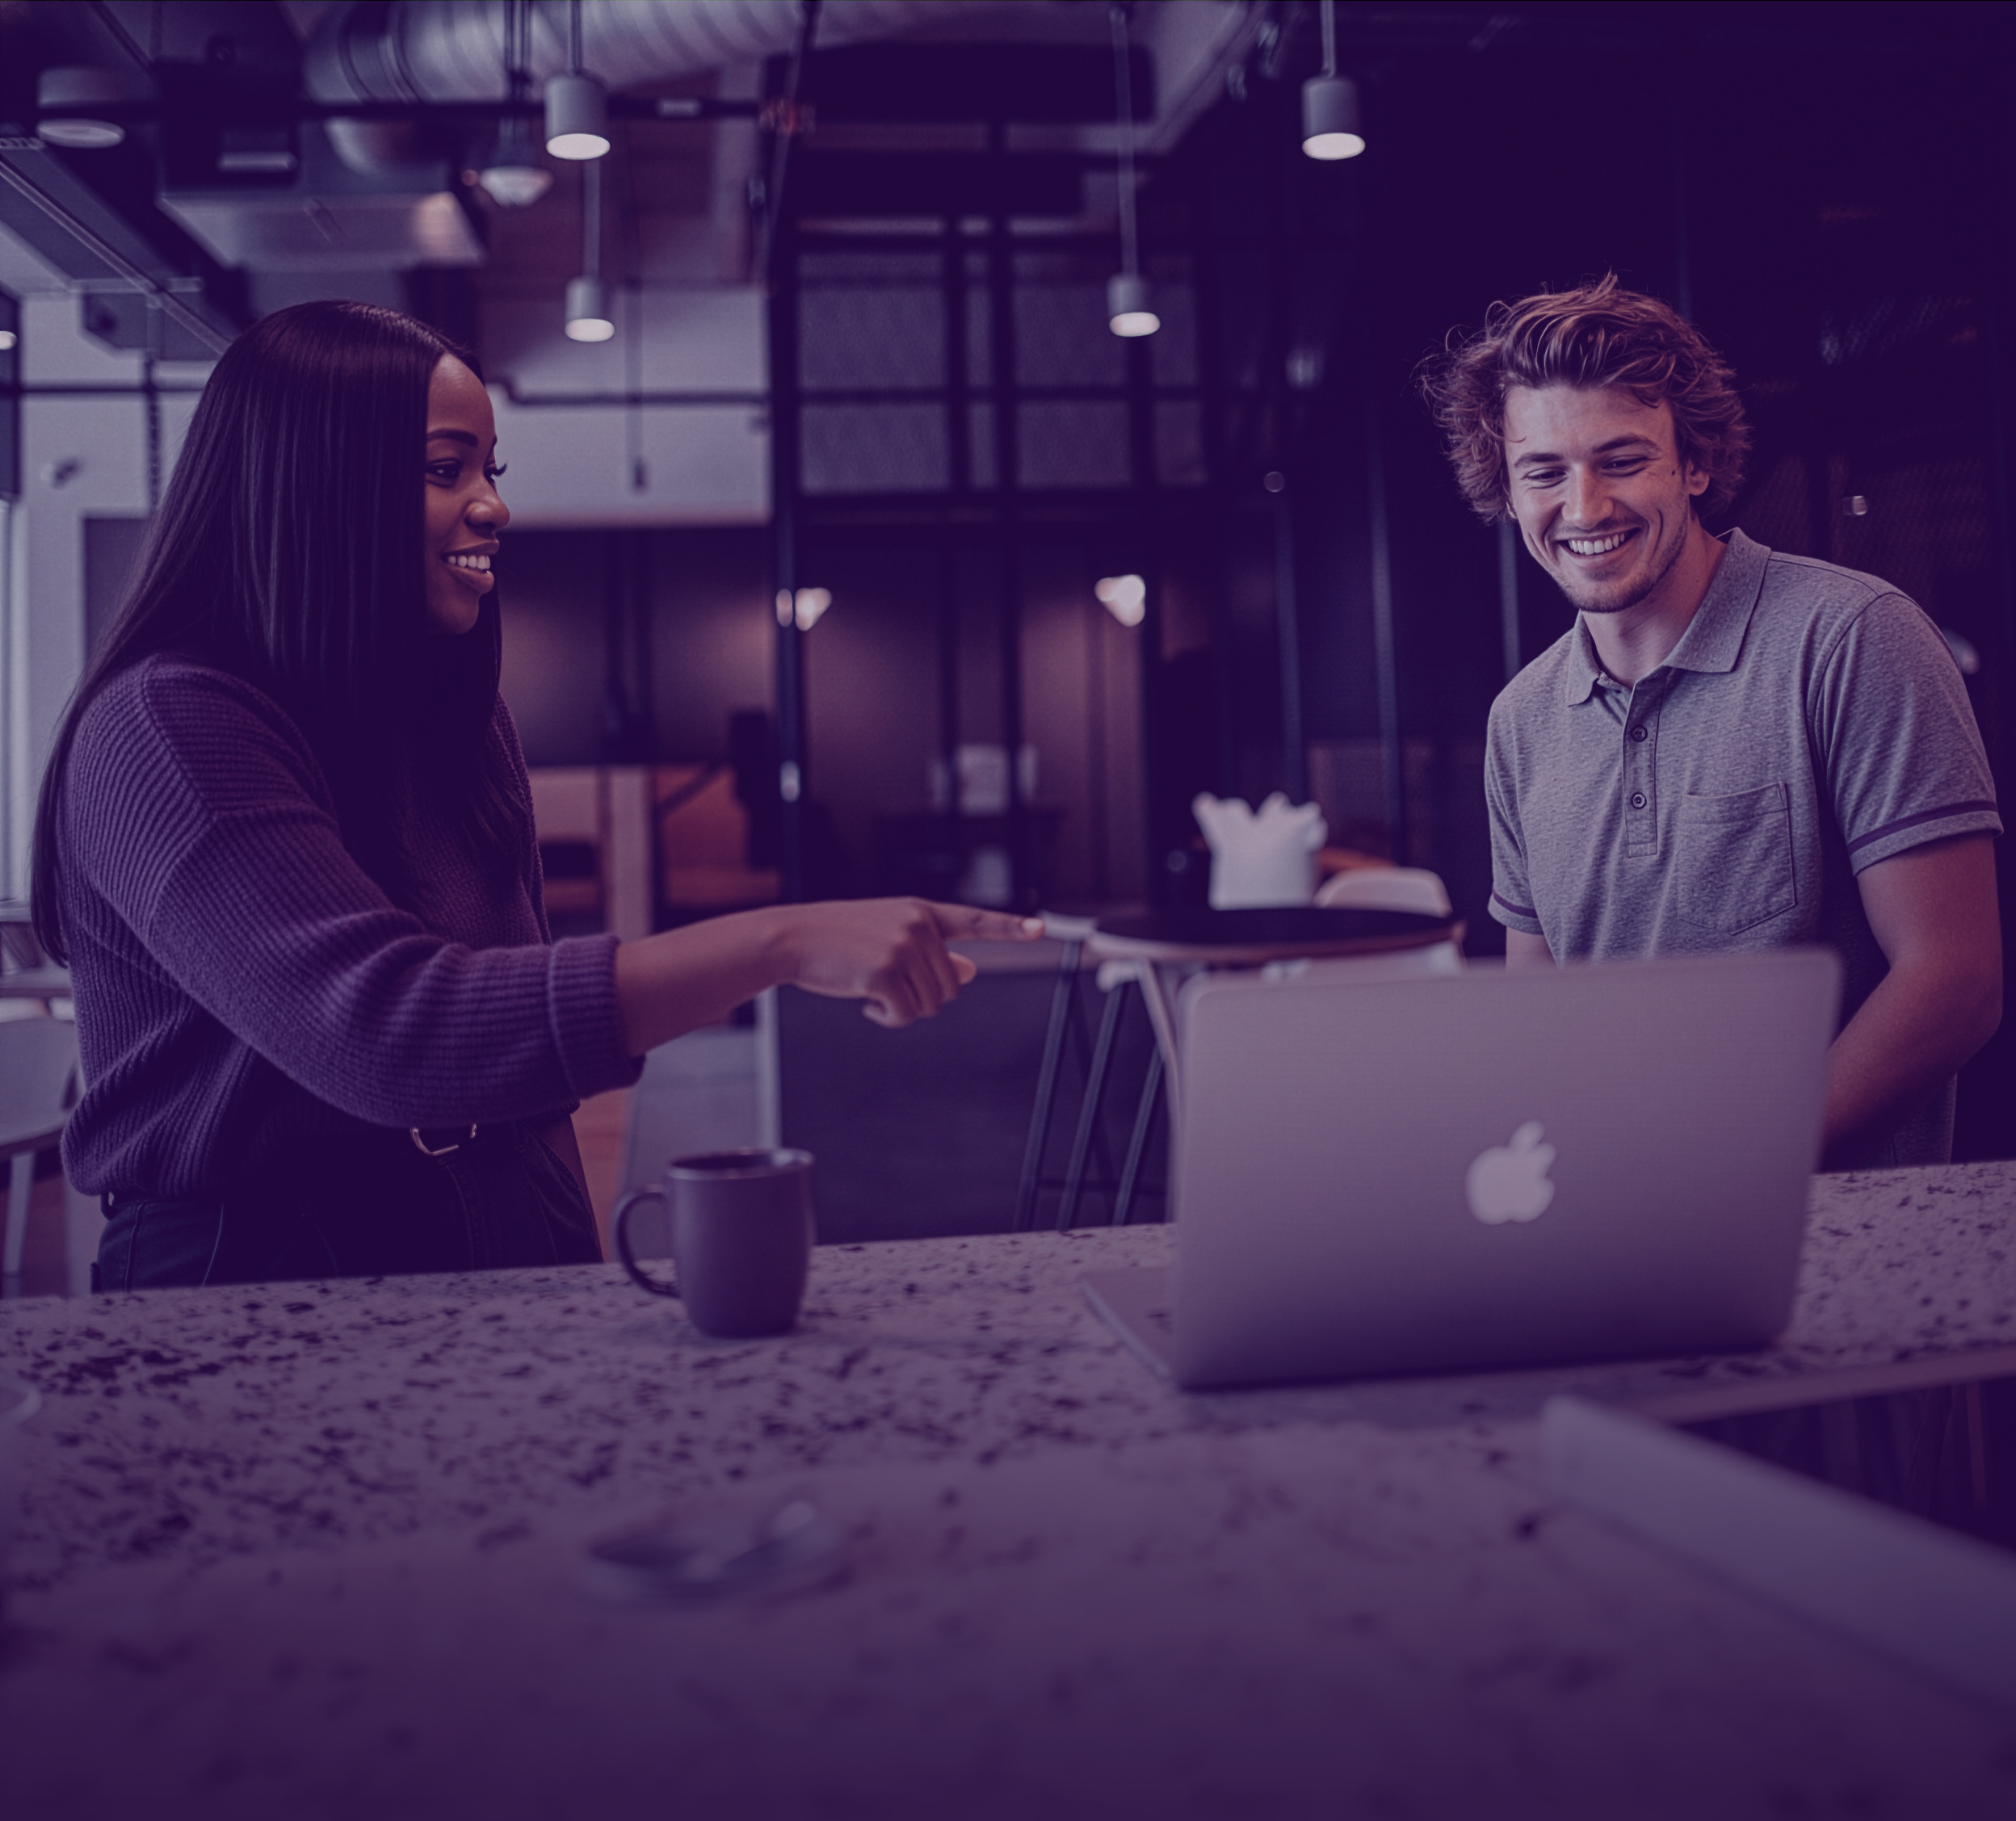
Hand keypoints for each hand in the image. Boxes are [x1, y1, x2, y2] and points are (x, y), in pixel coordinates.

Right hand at [774, 899, 1042, 1026]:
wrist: (790, 938)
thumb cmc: (837, 941)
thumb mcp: (888, 938)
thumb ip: (931, 952)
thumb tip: (971, 972)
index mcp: (921, 911)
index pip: (974, 920)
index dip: (1010, 927)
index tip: (1040, 929)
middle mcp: (917, 925)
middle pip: (952, 986)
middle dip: (924, 996)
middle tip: (887, 987)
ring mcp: (902, 946)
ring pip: (932, 1003)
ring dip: (904, 1009)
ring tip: (872, 992)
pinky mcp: (885, 971)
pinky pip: (906, 1015)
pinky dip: (889, 1019)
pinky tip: (866, 1006)